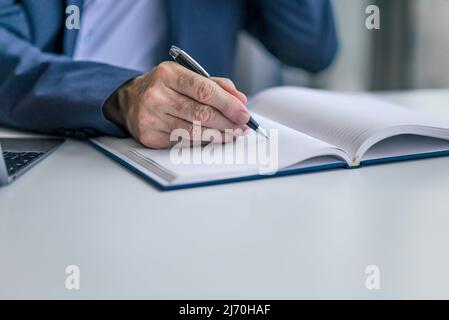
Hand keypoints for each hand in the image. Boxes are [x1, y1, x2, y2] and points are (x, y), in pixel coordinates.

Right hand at [104, 62, 249, 148]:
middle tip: (242, 127)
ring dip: (219, 135)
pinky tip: (213, 138)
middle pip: (201, 113)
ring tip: (232, 134)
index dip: (228, 104)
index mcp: (167, 74)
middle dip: (227, 122)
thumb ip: (216, 85)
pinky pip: (183, 143)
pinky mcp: (149, 136)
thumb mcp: (186, 76)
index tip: (244, 114)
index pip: (204, 90)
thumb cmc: (164, 87)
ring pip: (194, 131)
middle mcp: (156, 95)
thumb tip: (240, 101)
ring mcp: (151, 117)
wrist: (128, 100)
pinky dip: (202, 142)